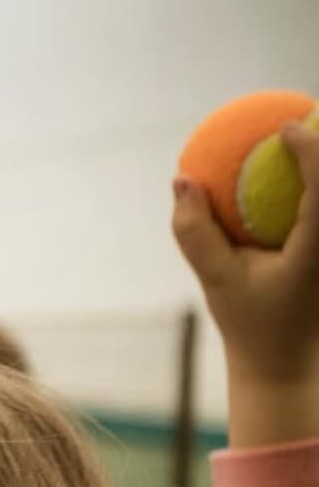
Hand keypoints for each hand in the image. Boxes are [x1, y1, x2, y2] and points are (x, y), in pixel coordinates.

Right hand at [173, 123, 318, 445]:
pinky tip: (295, 178)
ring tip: (300, 143)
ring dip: (317, 171)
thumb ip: (195, 230)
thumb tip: (181, 179)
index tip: (286, 128)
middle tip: (302, 120)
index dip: (312, 148)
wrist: (286, 366)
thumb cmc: (249, 324)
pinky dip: (310, 192)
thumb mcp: (215, 279)